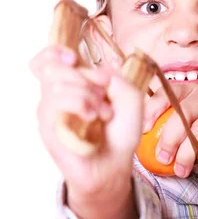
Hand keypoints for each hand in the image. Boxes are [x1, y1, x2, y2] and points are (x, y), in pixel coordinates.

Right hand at [30, 45, 144, 202]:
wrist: (114, 166)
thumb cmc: (119, 133)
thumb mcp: (129, 97)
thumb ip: (115, 77)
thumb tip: (93, 70)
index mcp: (73, 85)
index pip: (48, 59)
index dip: (55, 52)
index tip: (73, 57)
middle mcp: (58, 96)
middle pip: (53, 66)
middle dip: (84, 76)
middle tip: (103, 94)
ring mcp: (50, 111)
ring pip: (57, 82)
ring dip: (88, 94)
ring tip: (104, 113)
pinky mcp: (47, 126)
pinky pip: (56, 101)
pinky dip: (81, 103)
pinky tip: (94, 117)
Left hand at [143, 84, 197, 177]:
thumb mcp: (188, 129)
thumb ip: (169, 128)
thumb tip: (140, 140)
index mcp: (191, 92)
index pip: (167, 93)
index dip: (153, 109)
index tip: (144, 129)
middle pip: (182, 114)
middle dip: (169, 139)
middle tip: (162, 158)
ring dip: (186, 155)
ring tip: (181, 170)